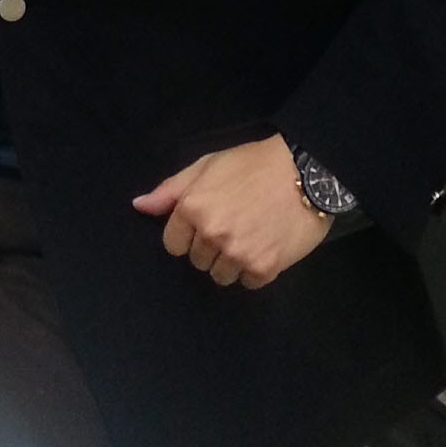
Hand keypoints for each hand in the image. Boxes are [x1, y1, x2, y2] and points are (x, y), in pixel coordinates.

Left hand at [132, 134, 331, 287]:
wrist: (306, 171)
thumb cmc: (253, 164)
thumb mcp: (207, 165)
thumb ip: (171, 190)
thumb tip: (139, 206)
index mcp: (193, 208)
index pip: (173, 244)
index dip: (188, 234)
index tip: (206, 222)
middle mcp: (211, 235)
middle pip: (198, 261)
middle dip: (211, 247)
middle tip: (234, 224)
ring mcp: (238, 254)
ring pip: (221, 276)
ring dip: (232, 262)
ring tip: (250, 236)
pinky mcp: (264, 268)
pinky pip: (248, 283)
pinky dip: (255, 269)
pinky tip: (266, 245)